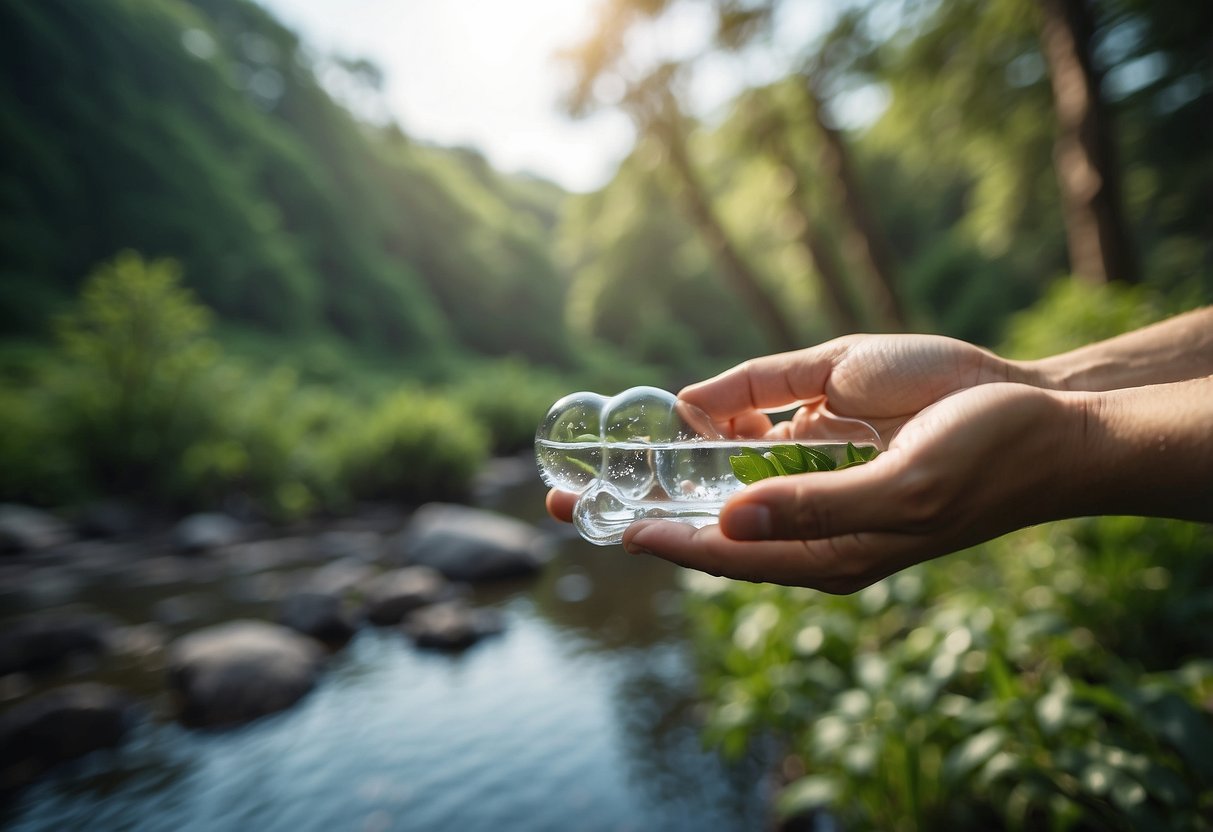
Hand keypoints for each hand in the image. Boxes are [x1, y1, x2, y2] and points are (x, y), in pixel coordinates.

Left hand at [546, 332, 1017, 529]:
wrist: (1045, 420)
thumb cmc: (983, 462)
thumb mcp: (900, 492)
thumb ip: (812, 509)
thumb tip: (724, 521)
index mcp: (826, 552)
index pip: (722, 554)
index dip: (659, 541)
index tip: (598, 528)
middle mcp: (810, 518)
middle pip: (705, 520)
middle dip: (636, 506)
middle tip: (561, 494)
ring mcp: (817, 473)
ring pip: (723, 474)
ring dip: (667, 464)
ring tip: (603, 453)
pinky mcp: (832, 431)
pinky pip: (759, 429)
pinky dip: (719, 422)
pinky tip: (687, 413)